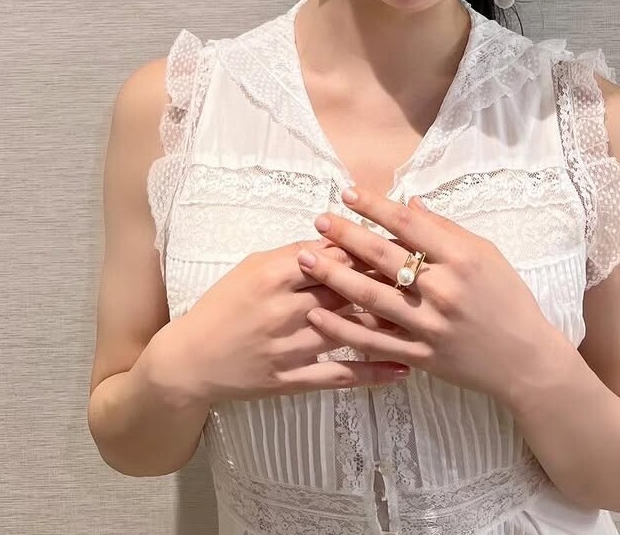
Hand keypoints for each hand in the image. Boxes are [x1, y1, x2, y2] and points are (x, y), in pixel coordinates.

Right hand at [143, 237, 410, 405]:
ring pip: (351, 332)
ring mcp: (290, 347)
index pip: (335, 256)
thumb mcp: (253, 267)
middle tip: (429, 276)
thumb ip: (294, 254)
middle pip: (349, 291)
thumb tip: (338, 238)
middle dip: (390, 282)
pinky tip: (404, 369)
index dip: (372, 248)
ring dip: (391, 325)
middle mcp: (286, 309)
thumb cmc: (223, 305)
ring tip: (428, 319)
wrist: (190, 359)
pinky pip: (339, 377)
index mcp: (275, 274)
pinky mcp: (291, 380)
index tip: (405, 242)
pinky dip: (373, 373)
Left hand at [296, 186, 556, 401]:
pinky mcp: (420, 356)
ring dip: (333, 277)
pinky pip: (374, 342)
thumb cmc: (507, 298)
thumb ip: (446, 230)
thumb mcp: (486, 254)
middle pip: (384, 257)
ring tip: (305, 258)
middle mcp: (443, 290)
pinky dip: (343, 330)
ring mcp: (429, 326)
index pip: (409, 226)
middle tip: (318, 220)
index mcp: (462, 259)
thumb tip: (409, 205)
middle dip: (345, 236)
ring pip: (372, 298)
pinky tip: (317, 315)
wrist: (524, 359)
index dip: (374, 207)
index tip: (347, 193)